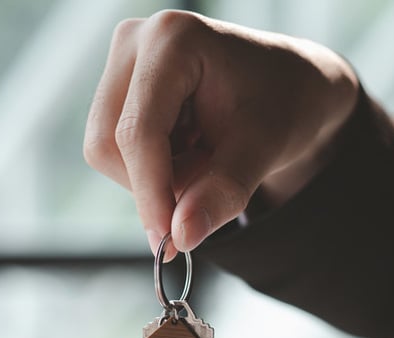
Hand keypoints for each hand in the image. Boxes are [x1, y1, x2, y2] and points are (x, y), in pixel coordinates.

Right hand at [84, 10, 357, 253]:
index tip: (168, 242)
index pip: (138, 131)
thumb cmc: (282, 105)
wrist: (289, 87)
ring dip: (152, 177)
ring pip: (104, 151)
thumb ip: (220, 194)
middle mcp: (135, 41)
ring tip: (202, 159)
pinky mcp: (117, 86)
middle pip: (108, 143)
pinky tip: (186, 151)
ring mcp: (122, 63)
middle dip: (152, 184)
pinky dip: (150, 168)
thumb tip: (179, 237)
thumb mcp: (261, 152)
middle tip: (204, 186)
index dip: (150, 192)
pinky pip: (112, 150)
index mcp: (173, 40)